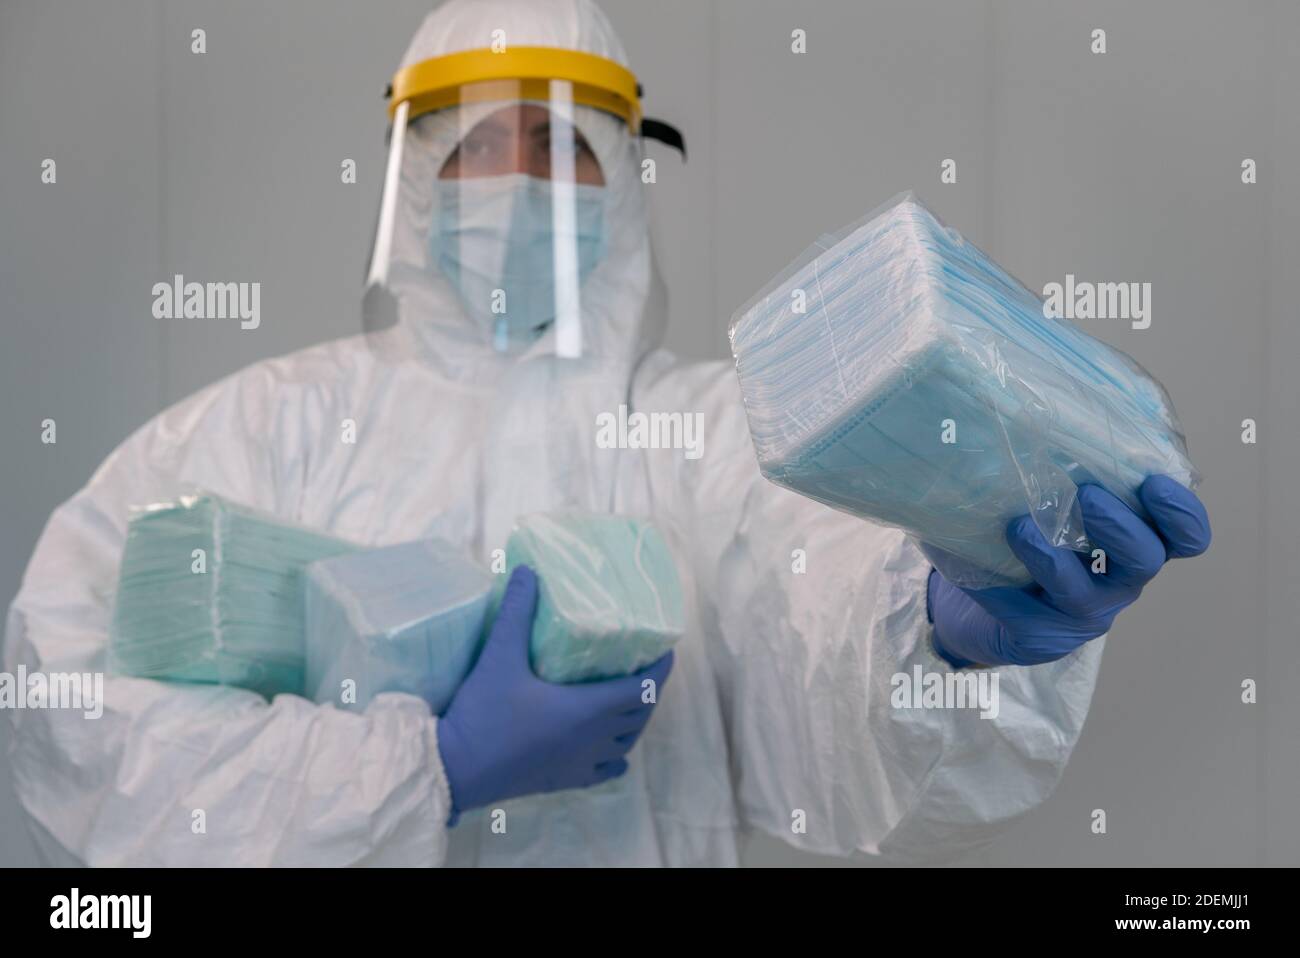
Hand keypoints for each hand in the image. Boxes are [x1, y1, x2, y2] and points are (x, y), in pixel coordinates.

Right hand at [436, 565, 673, 819]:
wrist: (457, 769)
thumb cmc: (484, 713)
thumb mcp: (500, 655)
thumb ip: (516, 612)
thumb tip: (527, 571)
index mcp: (588, 709)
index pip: (644, 688)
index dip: (660, 670)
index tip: (666, 651)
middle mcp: (593, 739)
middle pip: (639, 714)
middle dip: (648, 690)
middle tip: (643, 666)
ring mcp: (581, 763)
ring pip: (626, 742)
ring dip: (634, 720)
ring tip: (627, 699)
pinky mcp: (565, 781)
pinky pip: (605, 770)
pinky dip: (615, 755)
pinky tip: (610, 748)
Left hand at [927, 475, 1210, 667]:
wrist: (986, 607)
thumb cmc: (1034, 536)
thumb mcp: (1059, 500)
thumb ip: (1074, 465)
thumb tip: (1050, 397)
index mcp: (1136, 543)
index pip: (1185, 536)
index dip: (1181, 513)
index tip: (1155, 482)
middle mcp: (1119, 580)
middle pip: (1144, 559)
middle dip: (1118, 526)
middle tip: (1087, 495)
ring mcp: (1082, 612)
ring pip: (1081, 591)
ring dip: (1052, 556)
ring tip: (1019, 527)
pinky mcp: (1040, 635)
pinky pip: (1021, 613)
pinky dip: (994, 586)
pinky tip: (964, 560)